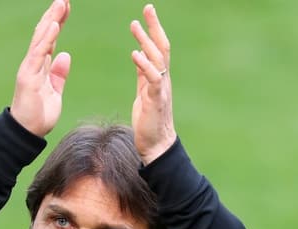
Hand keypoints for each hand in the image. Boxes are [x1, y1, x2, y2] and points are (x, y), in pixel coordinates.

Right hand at [11, 0, 71, 136]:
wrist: (28, 132)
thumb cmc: (39, 114)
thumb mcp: (55, 91)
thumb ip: (58, 74)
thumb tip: (64, 55)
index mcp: (41, 66)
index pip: (50, 38)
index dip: (58, 22)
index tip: (66, 7)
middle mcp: (34, 63)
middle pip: (45, 33)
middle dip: (54, 15)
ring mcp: (30, 67)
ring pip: (41, 38)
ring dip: (51, 20)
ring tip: (61, 4)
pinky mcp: (28, 75)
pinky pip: (38, 53)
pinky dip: (46, 38)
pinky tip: (53, 24)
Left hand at [130, 4, 176, 163]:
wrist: (156, 145)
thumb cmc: (150, 122)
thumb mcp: (144, 92)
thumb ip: (143, 74)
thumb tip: (139, 56)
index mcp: (158, 77)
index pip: (158, 48)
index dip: (153, 29)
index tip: (147, 12)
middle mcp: (163, 80)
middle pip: (162, 48)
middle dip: (155, 27)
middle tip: (147, 8)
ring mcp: (160, 90)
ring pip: (157, 60)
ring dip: (146, 41)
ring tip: (135, 25)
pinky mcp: (155, 101)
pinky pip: (151, 79)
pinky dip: (144, 65)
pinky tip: (135, 54)